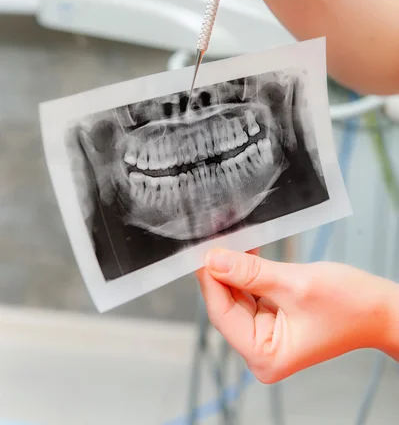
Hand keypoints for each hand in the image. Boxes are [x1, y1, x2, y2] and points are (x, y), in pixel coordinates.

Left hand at [197, 249, 396, 382]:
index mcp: (265, 355)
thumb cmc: (350, 305)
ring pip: (238, 295)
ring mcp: (268, 335)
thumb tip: (214, 260)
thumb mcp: (296, 284)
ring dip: (234, 268)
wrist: (382, 309)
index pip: (222, 312)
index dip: (209, 279)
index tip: (200, 250)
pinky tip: (245, 251)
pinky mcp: (274, 319)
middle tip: (213, 237)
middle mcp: (262, 349)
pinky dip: (249, 272)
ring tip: (228, 239)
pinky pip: (252, 293)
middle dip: (221, 271)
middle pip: (228, 304)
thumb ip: (251, 273)